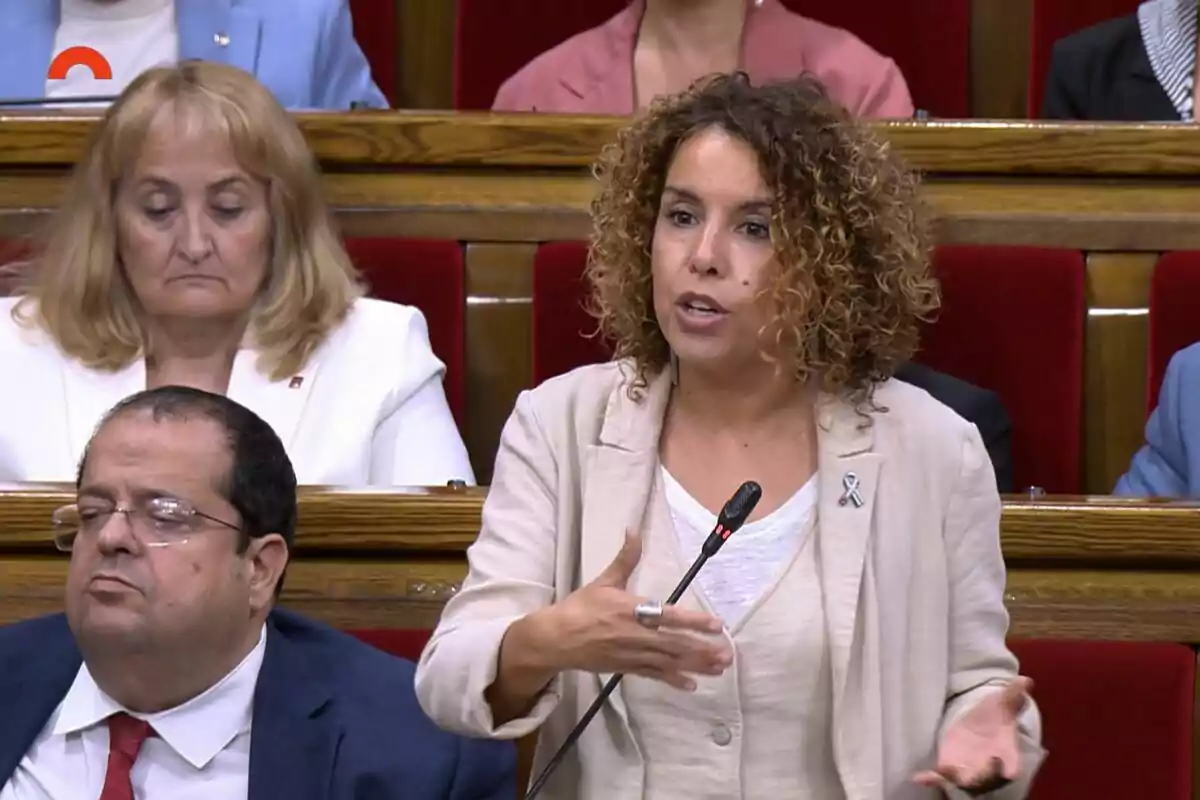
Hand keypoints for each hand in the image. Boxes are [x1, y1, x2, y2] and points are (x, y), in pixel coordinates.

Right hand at [533, 530, 731, 689]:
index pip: (669, 616)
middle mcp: (635, 635)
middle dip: (702, 650)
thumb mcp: (604, 580)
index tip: (717, 625)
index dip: (694, 621)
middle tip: (727, 655)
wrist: (557, 638)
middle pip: (675, 644)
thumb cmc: (581, 607)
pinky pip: (654, 675)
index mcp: (631, 610)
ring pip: (669, 661)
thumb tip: (633, 530)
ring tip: (719, 668)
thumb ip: (625, 558)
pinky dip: (673, 680)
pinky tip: (691, 684)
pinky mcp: (627, 669)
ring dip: (696, 665)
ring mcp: (632, 654)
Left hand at [913, 677, 1031, 794]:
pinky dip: (932, 779)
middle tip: (971, 774)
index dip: (1010, 769)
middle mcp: (989, 766)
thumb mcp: (1003, 702)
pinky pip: (942, 777)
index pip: (1013, 765)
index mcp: (1007, 752)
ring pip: (963, 782)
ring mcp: (969, 769)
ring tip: (942, 772)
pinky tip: (919, 777)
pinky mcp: (950, 766)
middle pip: (987, 779)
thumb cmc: (997, 716)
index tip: (1009, 772)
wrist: (982, 724)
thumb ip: (1012, 694)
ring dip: (953, 780)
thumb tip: (1025, 680)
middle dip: (980, 778)